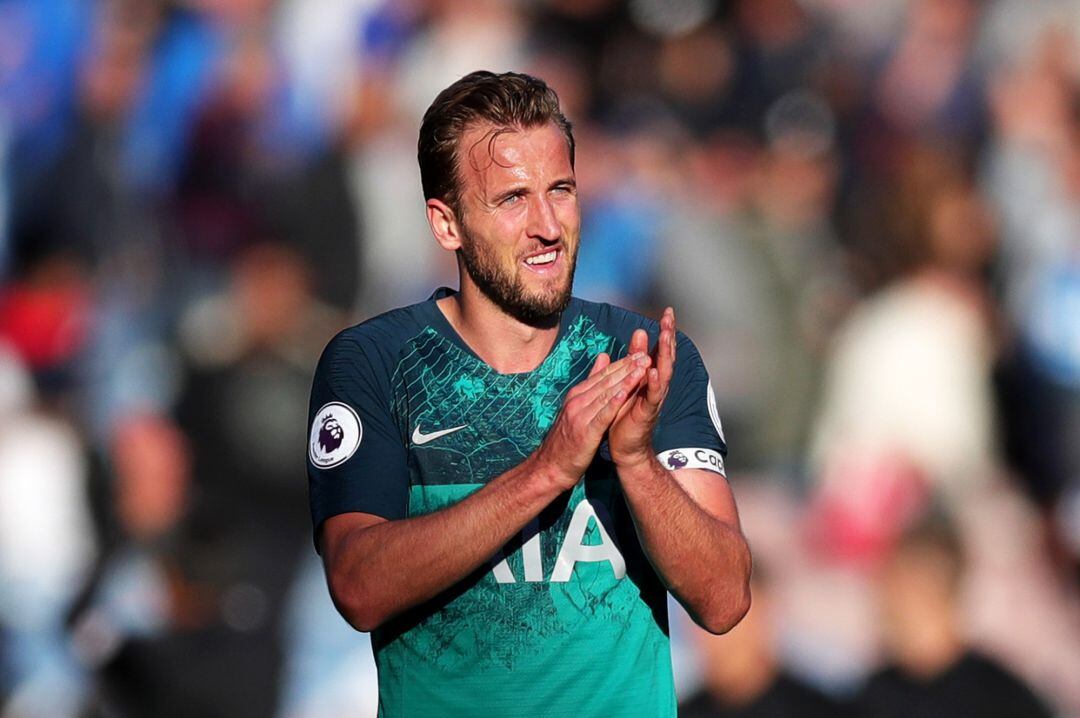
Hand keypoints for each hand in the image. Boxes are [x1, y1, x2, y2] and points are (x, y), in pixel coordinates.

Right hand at [534, 351, 650, 488]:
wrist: (551, 465)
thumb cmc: (568, 438)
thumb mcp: (578, 408)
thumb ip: (592, 383)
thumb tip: (604, 357)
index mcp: (577, 395)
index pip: (602, 375)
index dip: (622, 364)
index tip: (639, 353)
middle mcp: (577, 401)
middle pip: (606, 381)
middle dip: (627, 368)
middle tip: (645, 356)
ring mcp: (580, 415)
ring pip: (606, 394)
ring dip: (625, 381)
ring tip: (642, 370)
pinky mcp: (585, 432)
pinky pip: (602, 415)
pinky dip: (613, 403)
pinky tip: (625, 394)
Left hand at [609, 307, 676, 468]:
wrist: (625, 446)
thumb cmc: (626, 412)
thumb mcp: (629, 379)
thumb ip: (634, 357)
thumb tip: (640, 331)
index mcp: (652, 377)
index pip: (661, 350)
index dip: (665, 331)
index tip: (668, 311)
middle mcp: (657, 386)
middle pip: (667, 357)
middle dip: (668, 336)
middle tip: (669, 317)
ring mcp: (654, 399)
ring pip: (664, 373)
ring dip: (665, 355)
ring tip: (666, 336)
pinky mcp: (647, 413)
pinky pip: (653, 396)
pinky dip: (654, 383)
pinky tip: (653, 371)